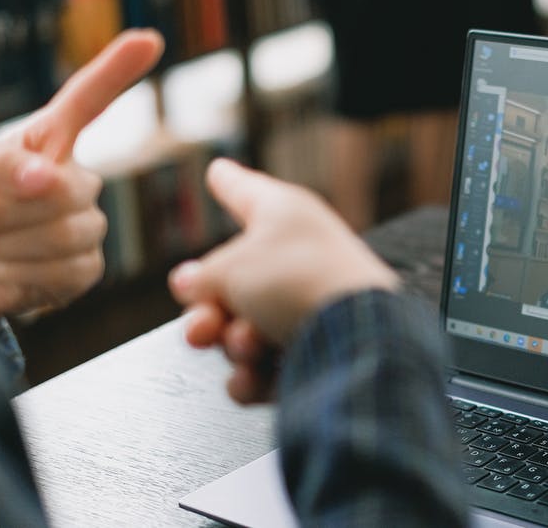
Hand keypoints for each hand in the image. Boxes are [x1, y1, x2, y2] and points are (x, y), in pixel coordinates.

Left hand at [0, 29, 163, 318]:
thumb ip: (3, 165)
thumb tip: (46, 176)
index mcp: (50, 143)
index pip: (88, 102)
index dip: (117, 71)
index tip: (149, 39)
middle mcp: (76, 181)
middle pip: (67, 190)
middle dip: (4, 211)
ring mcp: (85, 226)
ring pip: (65, 234)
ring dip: (3, 244)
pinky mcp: (84, 269)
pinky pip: (63, 271)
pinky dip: (17, 274)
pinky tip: (0, 269)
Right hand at [171, 158, 399, 403]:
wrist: (355, 339)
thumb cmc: (300, 282)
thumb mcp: (230, 267)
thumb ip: (202, 276)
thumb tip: (191, 284)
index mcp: (284, 216)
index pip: (246, 191)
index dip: (228, 182)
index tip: (219, 171)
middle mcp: (298, 257)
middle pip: (232, 282)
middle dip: (209, 311)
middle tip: (203, 325)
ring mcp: (307, 306)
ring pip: (243, 330)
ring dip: (234, 344)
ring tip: (248, 344)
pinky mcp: (315, 353)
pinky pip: (264, 368)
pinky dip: (255, 376)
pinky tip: (254, 376)